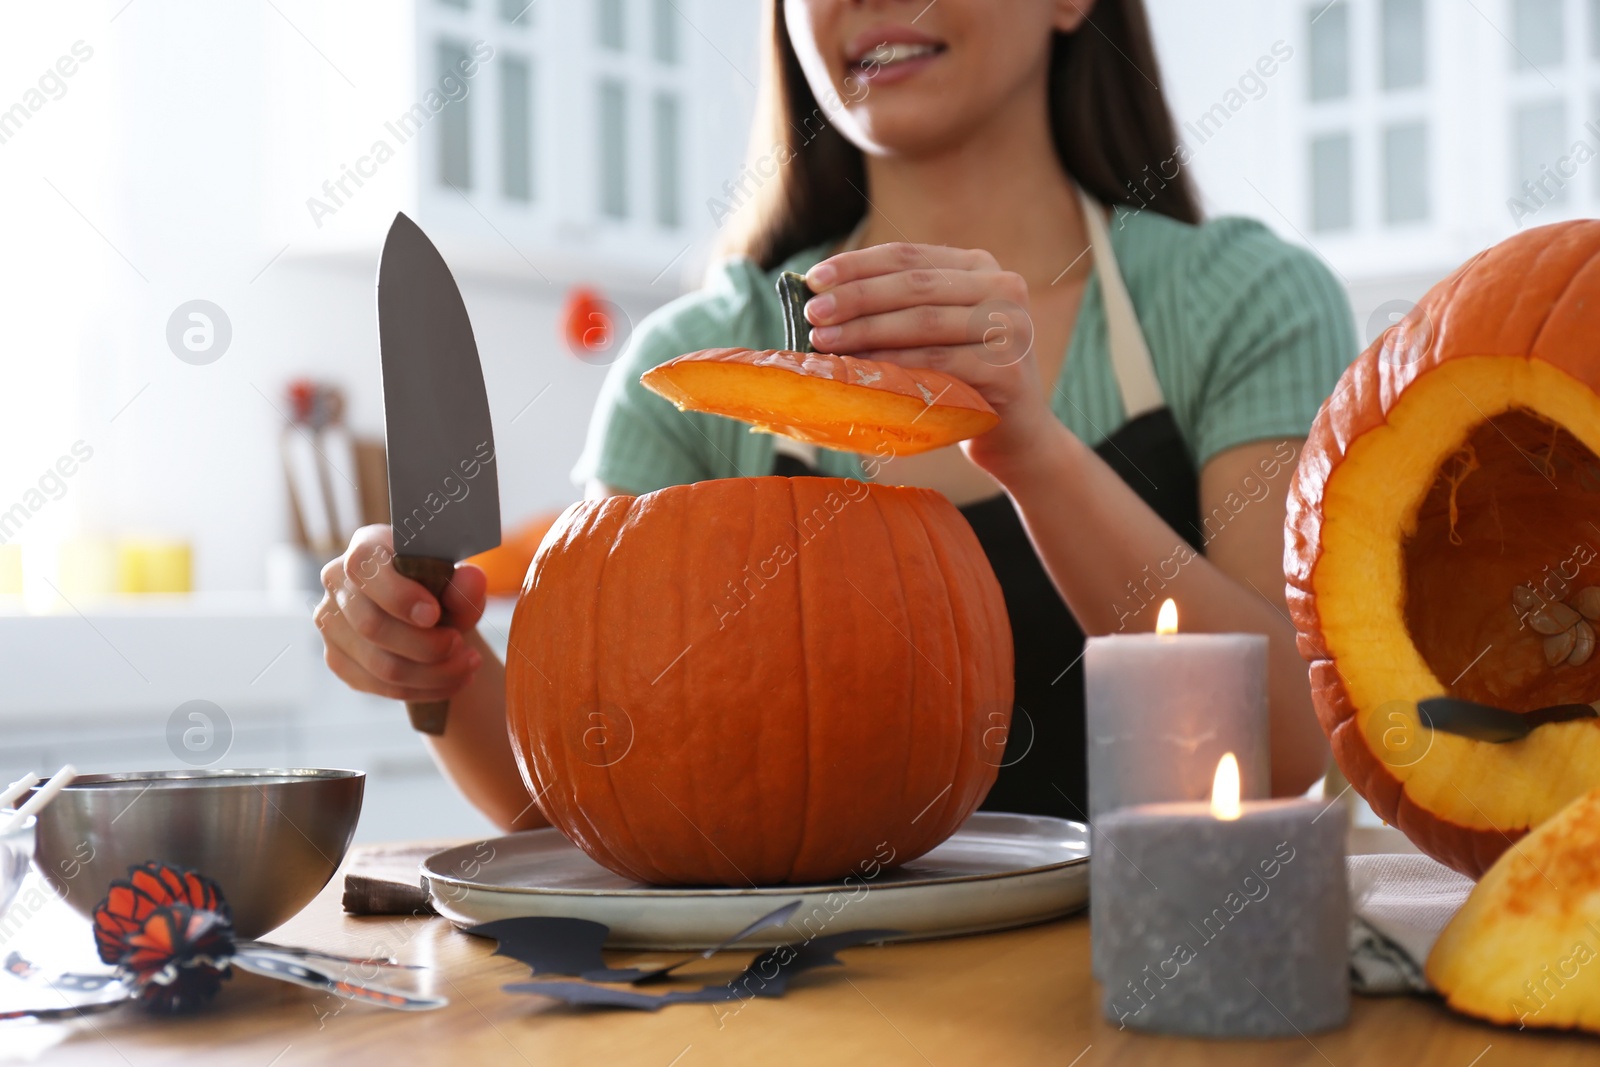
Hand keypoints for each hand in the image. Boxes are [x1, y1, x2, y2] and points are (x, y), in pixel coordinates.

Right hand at [314, 525, 486, 703]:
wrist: (432, 618)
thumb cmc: (441, 590)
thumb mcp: (459, 583)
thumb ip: (466, 583)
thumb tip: (471, 580)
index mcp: (366, 547)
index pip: (363, 567)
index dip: (397, 595)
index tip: (434, 615)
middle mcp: (337, 582)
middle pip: (370, 625)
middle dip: (425, 645)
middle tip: (461, 646)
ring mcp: (331, 623)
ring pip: (379, 664)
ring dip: (432, 673)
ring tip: (467, 664)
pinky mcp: (338, 659)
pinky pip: (380, 686)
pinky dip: (423, 689)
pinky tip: (452, 680)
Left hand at [803, 243, 1055, 480]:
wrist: (1014, 433)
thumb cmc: (959, 378)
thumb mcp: (932, 332)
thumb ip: (895, 308)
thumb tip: (819, 297)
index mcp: (978, 266)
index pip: (908, 255)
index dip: (857, 265)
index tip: (813, 279)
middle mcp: (1002, 287)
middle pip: (914, 285)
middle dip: (856, 298)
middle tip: (812, 313)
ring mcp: (1011, 326)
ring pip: (923, 321)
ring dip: (867, 331)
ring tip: (824, 342)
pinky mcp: (1008, 368)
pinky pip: (939, 362)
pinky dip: (894, 365)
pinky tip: (859, 371)